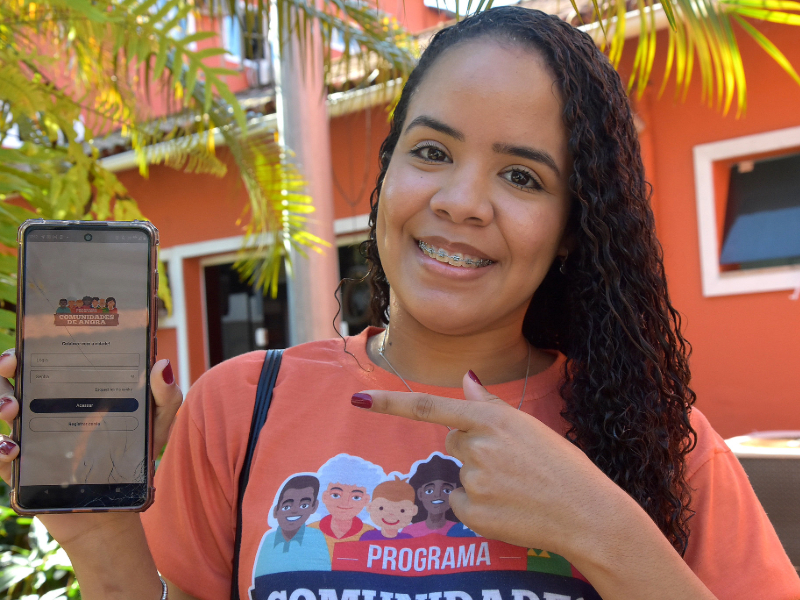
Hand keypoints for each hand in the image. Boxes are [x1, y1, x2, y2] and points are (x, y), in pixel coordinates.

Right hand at [0, 349, 182, 547]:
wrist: (118, 508)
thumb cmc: (134, 458)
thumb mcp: (155, 425)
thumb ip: (165, 396)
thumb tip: (163, 364)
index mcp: (74, 392)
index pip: (46, 361)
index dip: (32, 347)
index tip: (30, 339)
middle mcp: (47, 410)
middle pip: (14, 380)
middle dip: (6, 367)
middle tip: (13, 363)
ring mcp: (32, 439)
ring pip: (3, 413)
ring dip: (0, 403)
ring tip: (14, 407)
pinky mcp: (23, 471)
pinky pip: (0, 458)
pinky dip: (0, 450)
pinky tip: (14, 447)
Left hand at [353, 372, 629, 558]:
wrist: (587, 513)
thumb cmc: (562, 465)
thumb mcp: (529, 426)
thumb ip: (489, 405)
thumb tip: (466, 378)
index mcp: (492, 420)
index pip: (430, 407)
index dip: (390, 403)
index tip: (358, 399)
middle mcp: (477, 447)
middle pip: (452, 439)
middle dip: (471, 445)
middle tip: (509, 461)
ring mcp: (474, 481)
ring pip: (459, 471)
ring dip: (478, 475)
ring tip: (515, 485)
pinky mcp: (473, 512)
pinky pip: (459, 501)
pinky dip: (477, 504)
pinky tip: (506, 506)